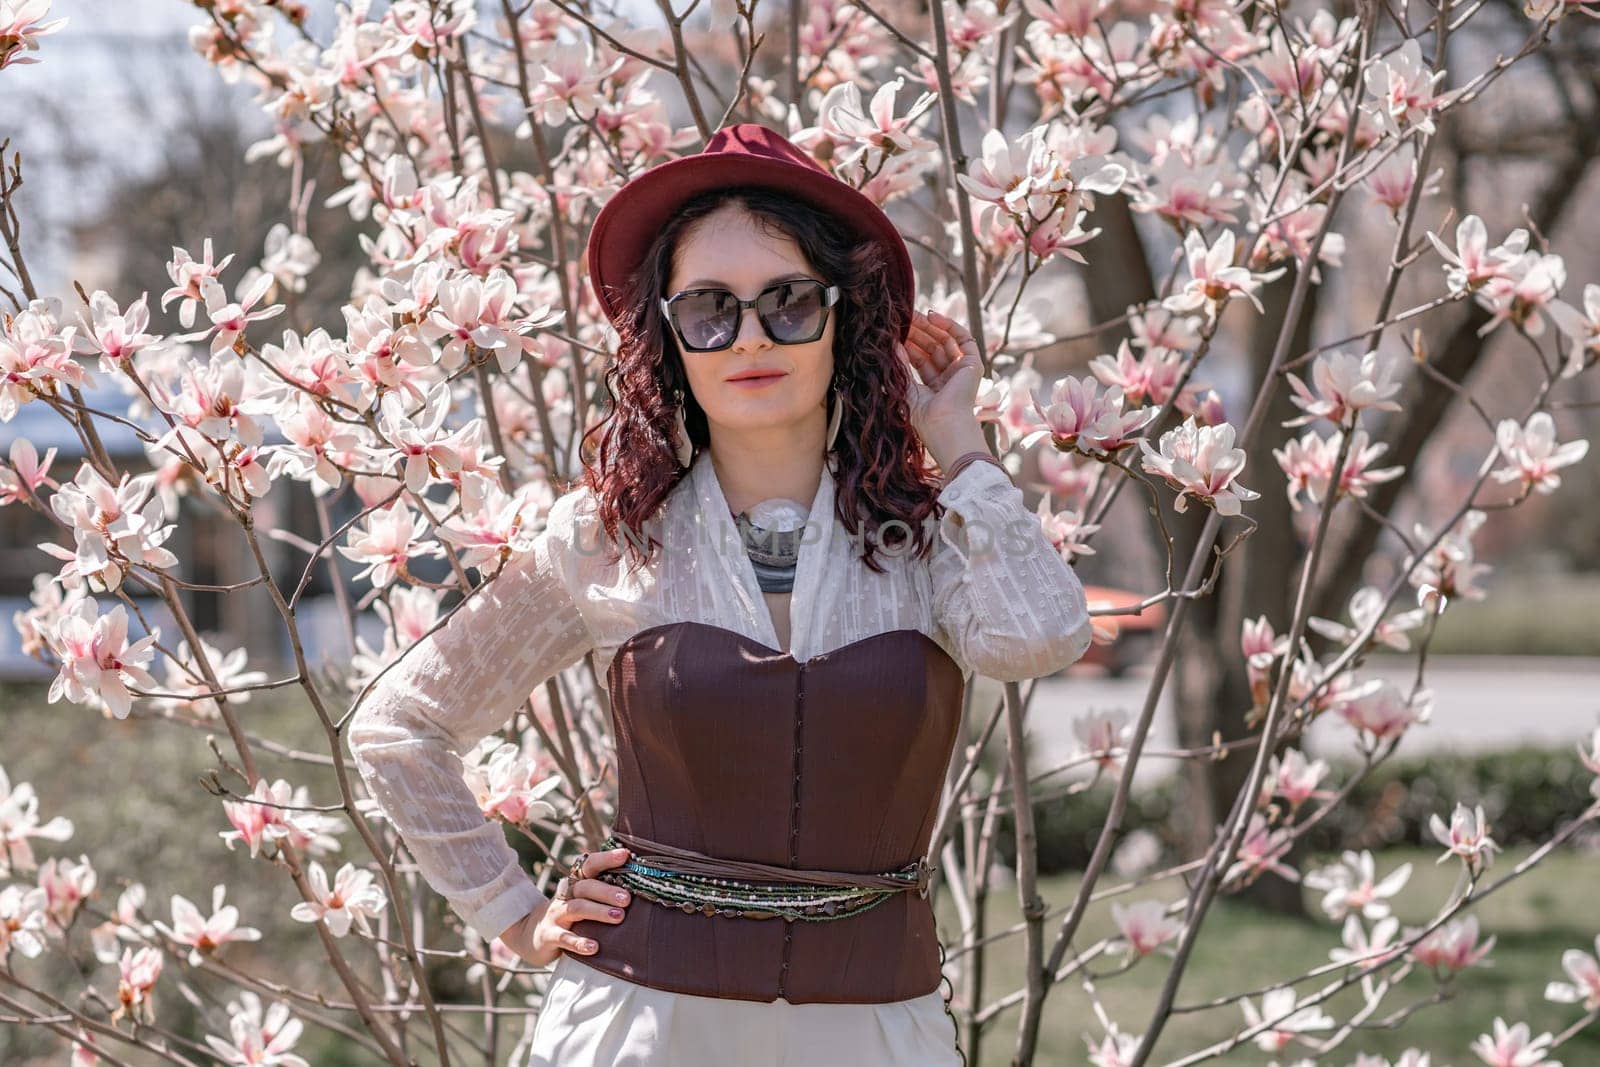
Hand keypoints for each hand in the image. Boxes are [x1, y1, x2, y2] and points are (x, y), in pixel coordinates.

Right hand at [497, 846, 632, 967]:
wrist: (529, 934)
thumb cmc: (567, 916)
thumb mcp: (581, 901)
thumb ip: (601, 893)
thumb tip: (638, 885)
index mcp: (575, 884)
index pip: (589, 866)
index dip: (606, 859)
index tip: (625, 855)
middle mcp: (565, 896)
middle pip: (585, 887)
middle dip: (607, 891)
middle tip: (627, 899)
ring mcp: (555, 915)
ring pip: (577, 909)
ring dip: (598, 912)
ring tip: (618, 917)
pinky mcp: (549, 936)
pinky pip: (564, 938)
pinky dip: (579, 942)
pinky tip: (595, 947)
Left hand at [896, 309, 988, 467]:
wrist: (944, 424)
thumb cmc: (922, 415)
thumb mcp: (905, 386)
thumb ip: (899, 365)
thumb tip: (890, 344)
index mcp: (933, 389)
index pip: (920, 360)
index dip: (908, 344)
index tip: (895, 331)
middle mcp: (949, 379)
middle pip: (932, 348)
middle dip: (917, 333)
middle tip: (902, 318)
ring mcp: (962, 372)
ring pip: (945, 341)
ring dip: (929, 327)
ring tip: (912, 315)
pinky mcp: (973, 364)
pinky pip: (963, 339)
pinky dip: (949, 325)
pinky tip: (932, 316)